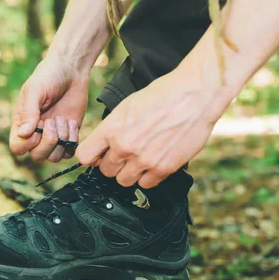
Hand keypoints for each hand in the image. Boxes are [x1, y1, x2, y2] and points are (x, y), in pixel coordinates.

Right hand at [9, 55, 88, 162]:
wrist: (72, 69)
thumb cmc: (49, 76)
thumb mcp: (35, 90)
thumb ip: (29, 112)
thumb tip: (23, 134)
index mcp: (21, 124)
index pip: (17, 148)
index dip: (27, 144)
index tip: (38, 126)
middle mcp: (36, 133)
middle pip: (37, 156)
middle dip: (47, 142)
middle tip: (53, 120)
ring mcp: (53, 135)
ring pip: (53, 157)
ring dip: (61, 141)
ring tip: (63, 120)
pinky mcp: (68, 134)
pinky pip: (68, 151)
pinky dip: (72, 141)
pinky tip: (72, 122)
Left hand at [75, 71, 234, 188]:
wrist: (195, 95)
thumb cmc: (161, 95)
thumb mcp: (126, 107)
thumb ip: (111, 129)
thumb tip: (102, 146)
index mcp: (111, 129)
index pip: (84, 157)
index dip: (92, 157)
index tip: (99, 155)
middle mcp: (123, 147)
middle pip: (105, 171)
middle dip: (113, 164)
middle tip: (126, 154)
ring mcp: (143, 160)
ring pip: (123, 181)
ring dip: (130, 172)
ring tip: (141, 158)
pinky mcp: (163, 168)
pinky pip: (146, 184)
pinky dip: (148, 177)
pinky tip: (154, 161)